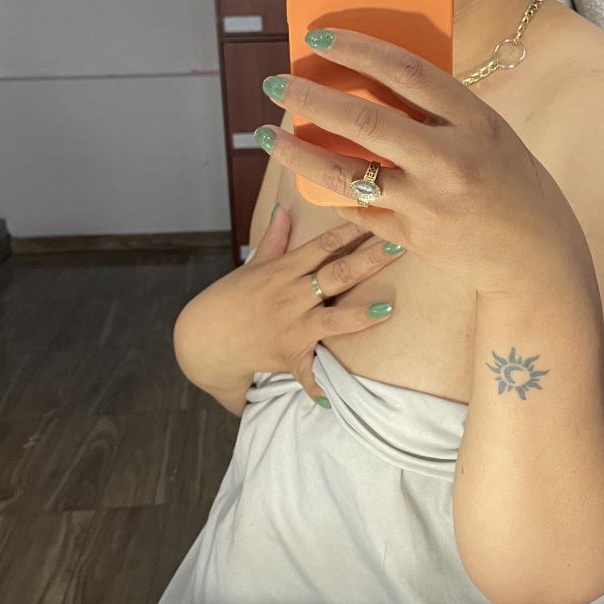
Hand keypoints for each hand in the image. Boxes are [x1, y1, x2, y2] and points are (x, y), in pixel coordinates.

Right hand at [174, 209, 404, 407]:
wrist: (203, 338)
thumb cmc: (231, 299)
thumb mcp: (253, 266)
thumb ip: (274, 240)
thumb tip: (283, 209)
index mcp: (284, 271)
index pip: (323, 245)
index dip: (351, 229)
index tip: (377, 217)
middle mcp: (290, 296)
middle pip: (336, 274)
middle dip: (369, 260)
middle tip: (399, 247)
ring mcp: (290, 326)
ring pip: (330, 319)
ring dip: (358, 316)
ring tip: (386, 309)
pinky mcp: (287, 354)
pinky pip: (306, 372)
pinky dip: (319, 384)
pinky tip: (339, 394)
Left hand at [257, 27, 585, 298]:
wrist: (535, 255)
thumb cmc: (510, 182)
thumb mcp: (488, 133)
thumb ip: (442, 111)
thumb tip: (376, 80)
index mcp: (475, 121)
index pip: (407, 72)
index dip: (358, 49)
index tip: (318, 37)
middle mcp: (450, 161)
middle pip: (366, 122)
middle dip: (311, 100)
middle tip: (276, 84)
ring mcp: (428, 203)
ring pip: (348, 175)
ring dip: (300, 154)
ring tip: (269, 137)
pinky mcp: (411, 237)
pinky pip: (358, 211)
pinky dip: (330, 191)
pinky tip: (306, 175)